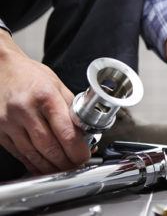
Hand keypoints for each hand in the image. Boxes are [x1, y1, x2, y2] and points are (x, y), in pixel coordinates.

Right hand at [0, 30, 89, 173]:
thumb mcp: (58, 86)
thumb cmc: (31, 76)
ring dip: (51, 167)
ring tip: (64, 168)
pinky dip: (34, 164)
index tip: (85, 155)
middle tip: (77, 165)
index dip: (77, 150)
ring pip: (33, 154)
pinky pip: (20, 154)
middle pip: (49, 147)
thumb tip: (86, 133)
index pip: (65, 131)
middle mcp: (24, 109)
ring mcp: (9, 122)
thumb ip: (72, 109)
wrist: (1, 69)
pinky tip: (45, 166)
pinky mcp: (0, 131)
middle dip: (66, 162)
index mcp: (45, 96)